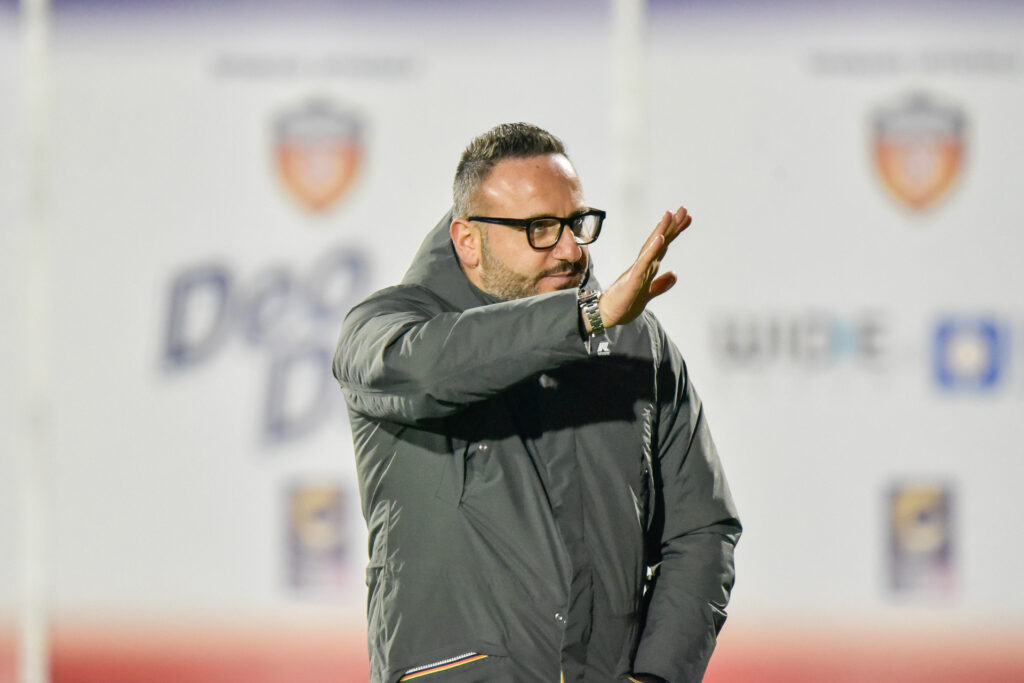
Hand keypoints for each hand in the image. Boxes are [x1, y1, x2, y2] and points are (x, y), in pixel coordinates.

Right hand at [588, 206, 690, 331]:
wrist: (606, 315)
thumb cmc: (623, 304)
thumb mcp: (647, 294)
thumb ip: (660, 284)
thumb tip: (675, 274)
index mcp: (646, 267)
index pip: (663, 246)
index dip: (674, 232)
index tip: (686, 218)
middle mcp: (642, 264)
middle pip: (659, 241)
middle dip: (671, 225)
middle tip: (684, 209)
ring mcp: (637, 269)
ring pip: (651, 246)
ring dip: (661, 230)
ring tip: (670, 214)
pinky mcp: (633, 278)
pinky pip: (644, 262)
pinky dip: (652, 249)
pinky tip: (660, 238)